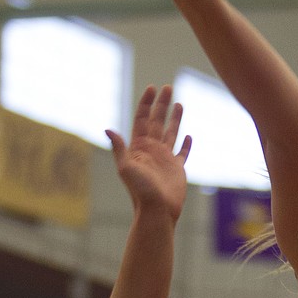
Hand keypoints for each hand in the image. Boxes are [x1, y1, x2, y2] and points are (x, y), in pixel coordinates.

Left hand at [107, 86, 190, 222]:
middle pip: (157, 121)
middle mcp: (152, 149)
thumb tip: (108, 129)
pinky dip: (186, 144)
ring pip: (171, 132)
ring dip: (174, 118)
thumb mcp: (126, 168)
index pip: (143, 119)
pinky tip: (189, 136)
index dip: (146, 103)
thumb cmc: (140, 191)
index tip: (152, 88)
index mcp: (139, 147)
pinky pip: (183, 153)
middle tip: (168, 87)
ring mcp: (165, 158)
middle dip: (161, 104)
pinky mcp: (177, 169)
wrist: (156, 210)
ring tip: (178, 103)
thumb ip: (119, 148)